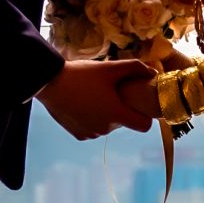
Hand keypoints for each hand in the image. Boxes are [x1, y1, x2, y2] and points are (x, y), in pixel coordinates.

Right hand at [37, 57, 154, 139]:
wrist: (49, 83)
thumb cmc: (82, 74)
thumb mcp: (110, 67)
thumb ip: (135, 68)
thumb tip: (154, 72)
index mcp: (116, 114)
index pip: (144, 126)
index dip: (145, 116)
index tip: (139, 104)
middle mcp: (105, 129)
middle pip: (123, 122)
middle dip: (121, 109)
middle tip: (110, 92)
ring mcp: (91, 134)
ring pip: (107, 126)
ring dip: (105, 115)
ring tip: (94, 96)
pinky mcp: (79, 135)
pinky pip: (93, 129)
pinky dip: (91, 120)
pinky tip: (83, 105)